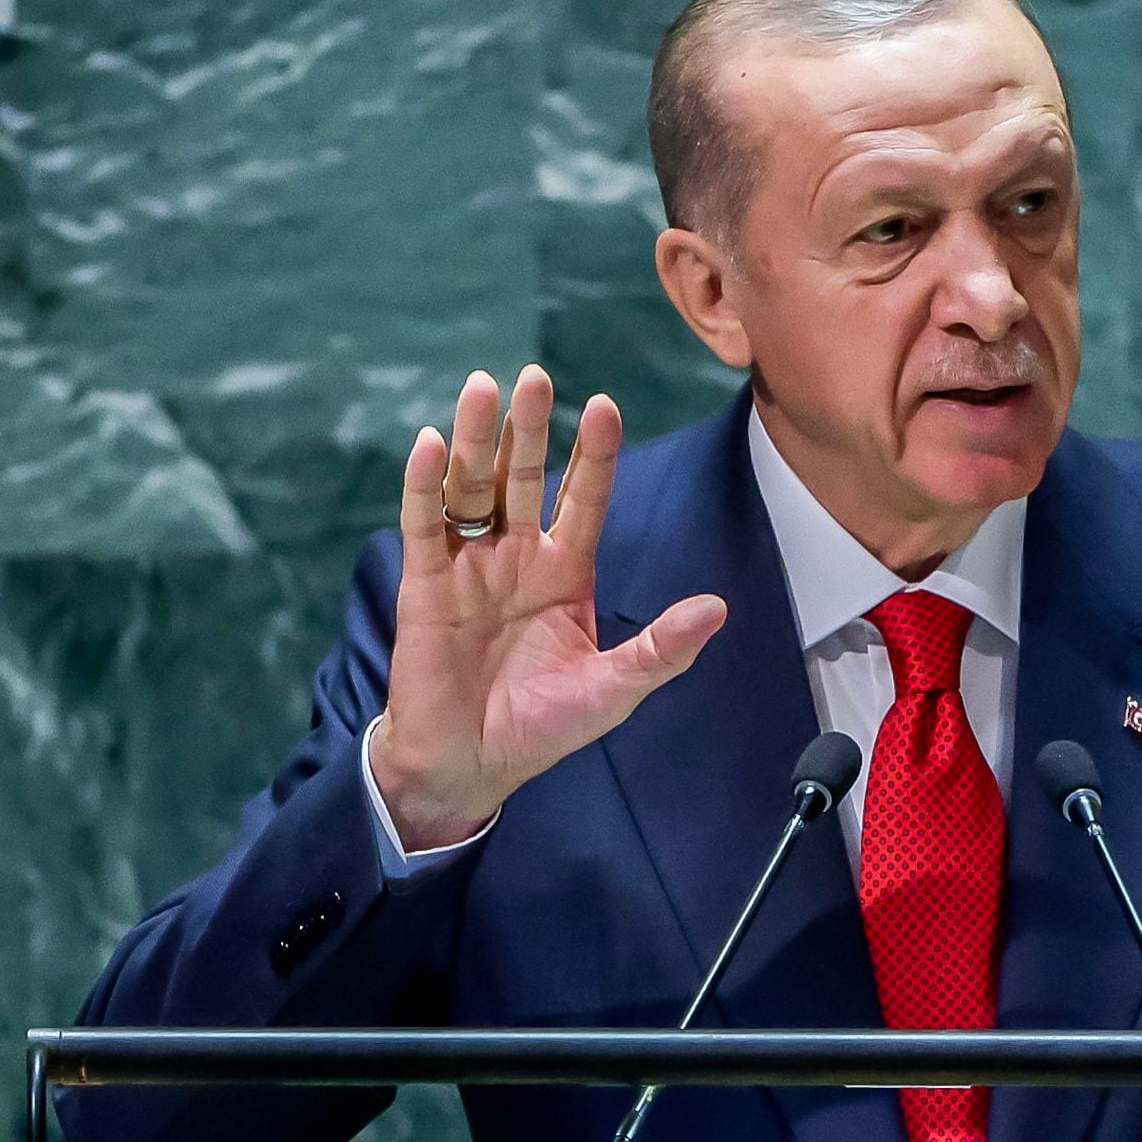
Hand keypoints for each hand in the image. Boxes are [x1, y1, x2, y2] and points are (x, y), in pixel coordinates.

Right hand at [372, 365, 728, 848]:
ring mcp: (469, 567)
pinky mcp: (424, 585)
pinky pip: (425, 525)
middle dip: (529, 428)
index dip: (594, 455)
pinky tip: (433, 443)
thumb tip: (717, 610)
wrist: (469, 766)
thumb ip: (660, 650)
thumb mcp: (612, 692)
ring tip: (482, 386)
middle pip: (521, 477)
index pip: (584, 499)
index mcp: (565, 573)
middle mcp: (516, 557)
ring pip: (472, 487)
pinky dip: (426, 485)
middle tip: (534, 375)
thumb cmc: (541, 729)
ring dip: (477, 438)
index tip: (605, 406)